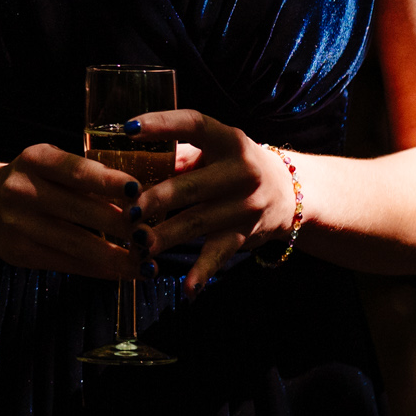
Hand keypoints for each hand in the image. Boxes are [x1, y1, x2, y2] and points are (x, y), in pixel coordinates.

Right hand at [0, 143, 151, 280]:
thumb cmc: (31, 179)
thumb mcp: (48, 162)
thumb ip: (85, 172)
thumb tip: (143, 191)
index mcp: (34, 159)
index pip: (76, 170)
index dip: (108, 181)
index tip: (139, 191)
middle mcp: (22, 190)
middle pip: (81, 210)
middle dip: (122, 224)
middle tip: (154, 233)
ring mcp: (20, 225)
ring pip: (78, 244)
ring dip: (117, 257)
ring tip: (147, 264)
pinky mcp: (22, 254)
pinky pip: (69, 264)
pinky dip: (100, 270)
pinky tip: (124, 272)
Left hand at [128, 110, 295, 291]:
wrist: (289, 192)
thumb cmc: (233, 165)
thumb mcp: (214, 150)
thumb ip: (176, 156)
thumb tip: (126, 163)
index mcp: (228, 139)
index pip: (194, 125)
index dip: (162, 125)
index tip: (129, 128)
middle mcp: (241, 171)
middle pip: (192, 185)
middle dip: (157, 199)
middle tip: (128, 209)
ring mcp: (245, 205)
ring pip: (198, 222)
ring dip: (165, 235)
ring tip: (137, 242)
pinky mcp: (245, 234)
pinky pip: (220, 253)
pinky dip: (203, 273)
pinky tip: (188, 290)